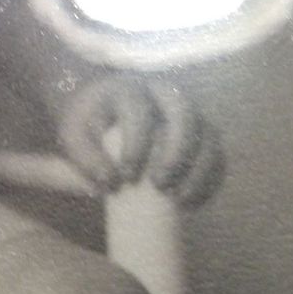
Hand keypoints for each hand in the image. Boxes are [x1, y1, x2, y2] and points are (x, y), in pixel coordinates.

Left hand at [58, 74, 223, 207]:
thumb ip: (83, 157)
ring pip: (209, 135)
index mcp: (129, 89)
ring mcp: (189, 112)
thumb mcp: (74, 137)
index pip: (138, 110)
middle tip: (159, 185)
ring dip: (200, 169)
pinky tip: (193, 204)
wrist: (104, 116)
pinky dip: (211, 180)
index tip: (125, 177)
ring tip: (179, 200)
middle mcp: (164, 94)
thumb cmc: (87, 126)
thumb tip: (111, 182)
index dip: (136, 144)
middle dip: (176, 152)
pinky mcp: (204, 133)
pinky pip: (218, 155)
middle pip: (184, 114)